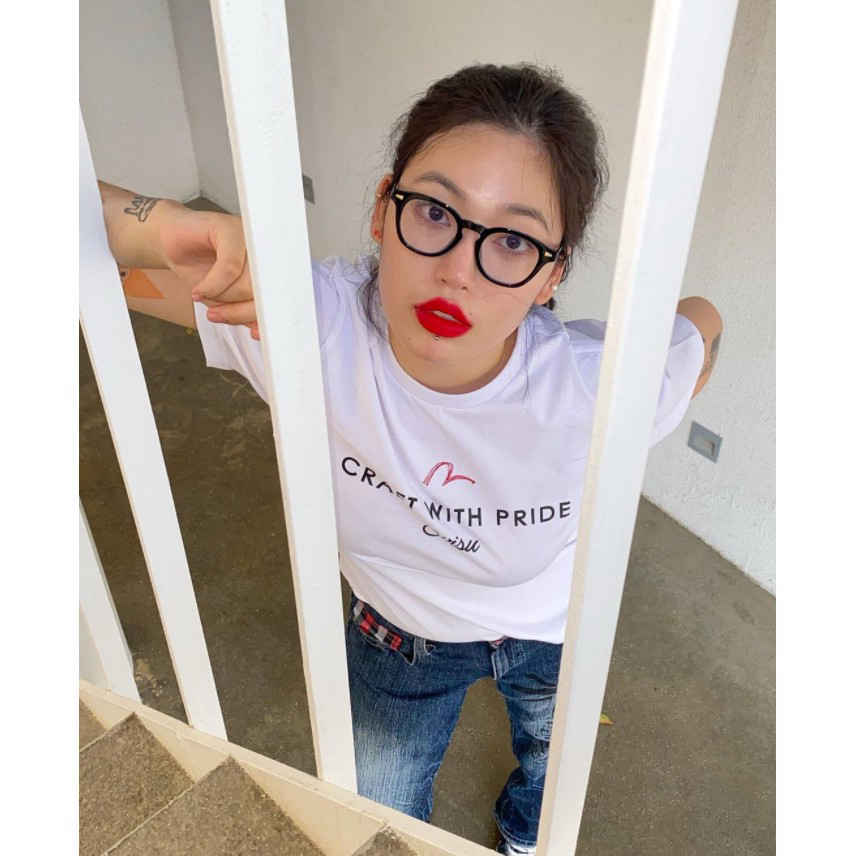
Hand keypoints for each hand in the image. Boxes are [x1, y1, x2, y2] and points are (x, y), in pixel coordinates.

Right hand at [159, 207, 259, 339]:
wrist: (170, 242)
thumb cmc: (200, 270)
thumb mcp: (225, 299)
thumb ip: (245, 311)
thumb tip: (261, 328)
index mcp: (269, 270)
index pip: (278, 299)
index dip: (267, 317)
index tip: (255, 333)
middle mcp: (264, 252)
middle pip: (264, 294)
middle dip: (238, 311)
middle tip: (216, 314)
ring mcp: (249, 238)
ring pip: (247, 283)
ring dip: (221, 297)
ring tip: (204, 294)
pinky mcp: (229, 228)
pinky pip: (230, 267)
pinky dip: (212, 285)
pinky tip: (199, 290)